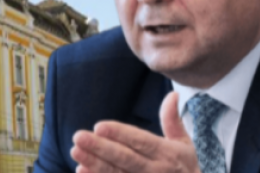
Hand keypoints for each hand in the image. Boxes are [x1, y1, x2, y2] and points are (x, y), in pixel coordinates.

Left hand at [70, 91, 200, 172]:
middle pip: (125, 159)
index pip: (141, 141)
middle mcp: (157, 171)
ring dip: (94, 164)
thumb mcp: (184, 144)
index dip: (120, 134)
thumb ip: (172, 120)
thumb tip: (173, 94)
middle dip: (101, 148)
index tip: (99, 126)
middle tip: (78, 136)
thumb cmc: (184, 168)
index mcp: (168, 154)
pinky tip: (81, 170)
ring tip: (75, 151)